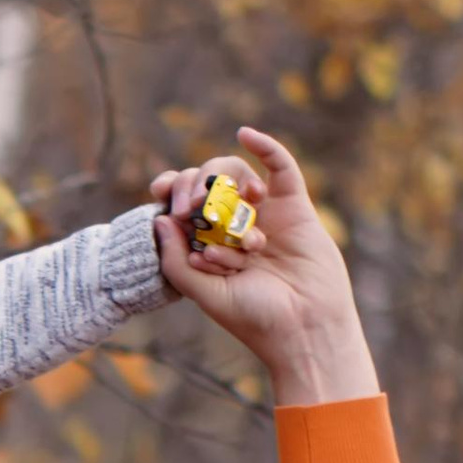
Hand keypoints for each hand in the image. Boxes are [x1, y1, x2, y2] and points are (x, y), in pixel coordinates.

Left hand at [147, 126, 378, 407]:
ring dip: (227, 190)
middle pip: (208, 186)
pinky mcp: (294, 206)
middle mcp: (235, 227)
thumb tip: (159, 218)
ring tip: (231, 222)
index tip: (159, 190)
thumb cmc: (255, 318)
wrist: (304, 327)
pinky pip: (280, 166)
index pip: (185, 206)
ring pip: (237, 177)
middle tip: (190, 210)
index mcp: (211, 245)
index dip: (171, 191)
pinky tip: (246, 134)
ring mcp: (265, 214)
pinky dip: (265, 146)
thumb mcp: (205, 294)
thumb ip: (175, 262)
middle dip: (194, 190)